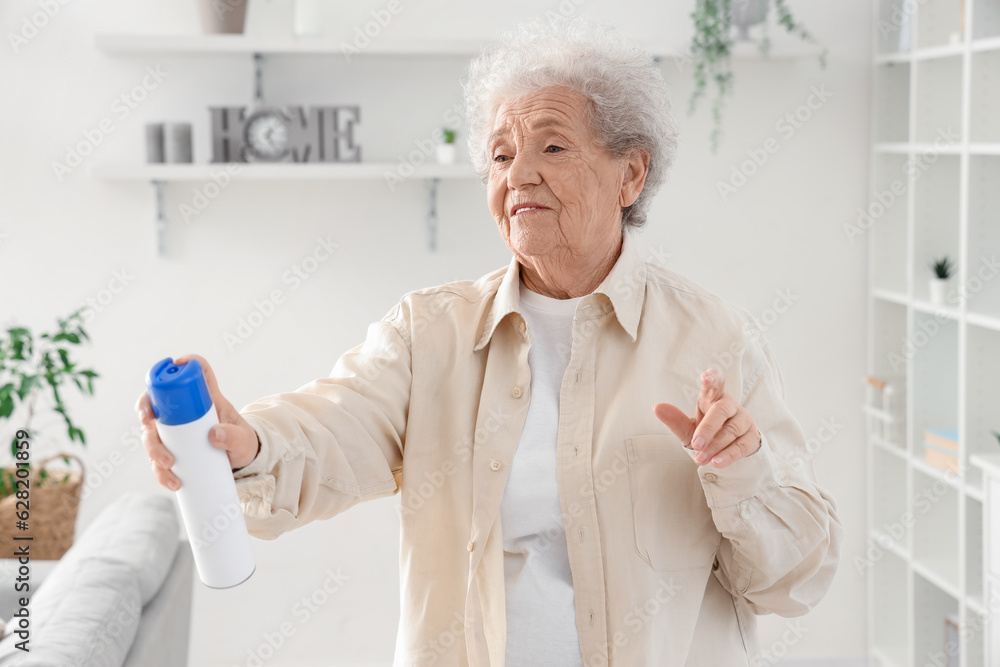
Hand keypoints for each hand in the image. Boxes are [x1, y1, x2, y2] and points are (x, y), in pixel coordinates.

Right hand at [135, 353, 260, 490]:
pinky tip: (172, 481)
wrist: (241, 463)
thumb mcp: (243, 440)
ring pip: (150, 433)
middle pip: (156, 402)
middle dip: (145, 410)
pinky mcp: (171, 451)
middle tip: (149, 424)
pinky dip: (159, 470)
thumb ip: (234, 436)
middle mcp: (184, 413)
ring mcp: (174, 432)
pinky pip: (156, 459)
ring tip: (168, 464)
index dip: (185, 364)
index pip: (196, 374)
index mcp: (206, 399)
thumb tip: (214, 434)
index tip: (176, 363)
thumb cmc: (242, 443)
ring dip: (153, 448)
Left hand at [652, 367, 760, 467]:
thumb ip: (675, 419)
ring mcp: (744, 420)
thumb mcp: (688, 427)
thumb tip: (656, 407)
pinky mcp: (752, 437)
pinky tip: (716, 462)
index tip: (705, 379)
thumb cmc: (706, 433)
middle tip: (695, 444)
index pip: (716, 382)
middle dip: (708, 428)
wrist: (728, 450)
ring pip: (731, 430)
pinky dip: (728, 455)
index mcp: (713, 397)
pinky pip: (742, 446)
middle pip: (722, 410)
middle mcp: (731, 405)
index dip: (713, 378)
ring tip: (699, 459)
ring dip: (715, 446)